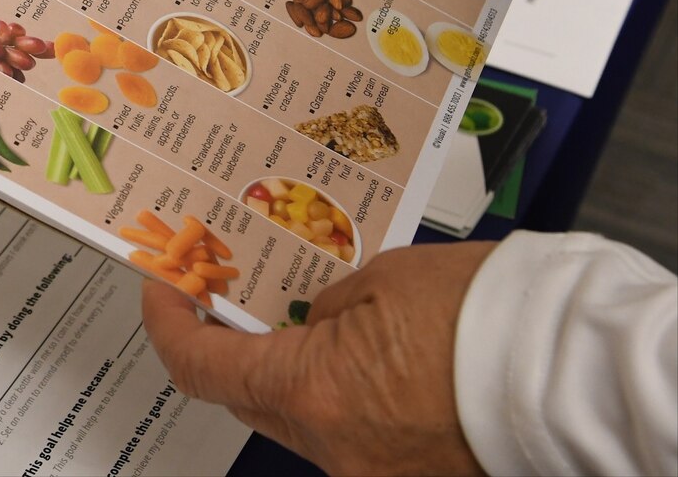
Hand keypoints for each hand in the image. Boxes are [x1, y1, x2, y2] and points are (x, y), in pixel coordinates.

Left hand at [142, 242, 495, 475]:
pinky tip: (367, 354)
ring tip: (309, 313)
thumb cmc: (487, 316)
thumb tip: (312, 321)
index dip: (167, 324)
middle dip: (231, 343)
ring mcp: (373, 472)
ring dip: (297, 369)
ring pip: (306, 416)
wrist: (575, 372)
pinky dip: (347, 394)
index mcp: (311, 392)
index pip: (200, 368)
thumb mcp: (382, 280)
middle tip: (228, 292)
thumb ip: (326, 304)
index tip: (163, 287)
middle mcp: (333, 448)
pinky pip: (355, 433)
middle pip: (248, 397)